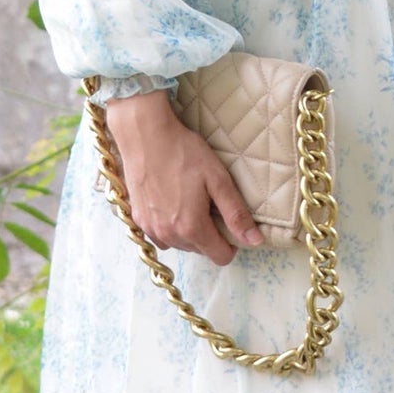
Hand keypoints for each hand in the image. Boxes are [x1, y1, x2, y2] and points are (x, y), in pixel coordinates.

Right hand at [104, 89, 261, 265]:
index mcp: (192, 228)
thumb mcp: (218, 179)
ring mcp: (151, 229)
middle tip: (207, 203)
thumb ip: (236, 214)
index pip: (220, 257)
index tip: (228, 220)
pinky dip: (170, 226)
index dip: (231, 243)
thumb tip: (255, 240)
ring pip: (180, 244)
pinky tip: (171, 203)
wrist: (145, 135)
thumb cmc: (184, 153)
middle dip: (209, 234)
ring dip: (189, 231)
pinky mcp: (138, 219)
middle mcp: (169, 235)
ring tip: (188, 201)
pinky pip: (161, 236)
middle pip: (201, 250)